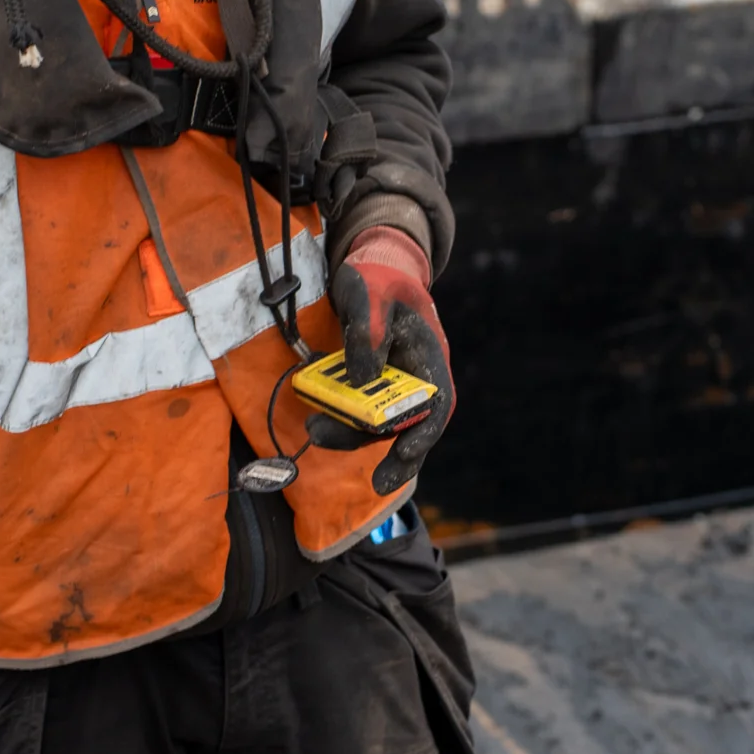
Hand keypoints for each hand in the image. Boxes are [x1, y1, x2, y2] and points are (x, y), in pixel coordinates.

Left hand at [308, 225, 453, 494]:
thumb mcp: (369, 297)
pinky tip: (320, 423)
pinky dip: (343, 420)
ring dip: (354, 435)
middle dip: (394, 454)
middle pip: (410, 423)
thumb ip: (366, 334)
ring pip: (382, 421)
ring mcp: (393, 382)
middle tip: (378, 484)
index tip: (406, 450)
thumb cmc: (377, 278)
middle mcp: (415, 376)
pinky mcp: (369, 383)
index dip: (425, 431)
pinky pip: (360, 410)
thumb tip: (360, 382)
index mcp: (428, 354)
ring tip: (317, 433)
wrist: (370, 269)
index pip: (436, 401)